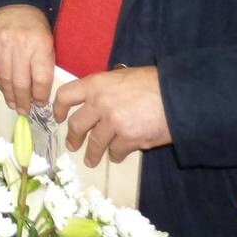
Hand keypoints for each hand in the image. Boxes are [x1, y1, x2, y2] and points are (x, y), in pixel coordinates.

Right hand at [0, 4, 54, 113]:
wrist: (13, 3)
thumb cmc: (35, 25)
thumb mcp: (48, 40)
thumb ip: (44, 64)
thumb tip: (40, 92)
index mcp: (40, 44)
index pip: (40, 78)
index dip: (40, 95)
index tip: (40, 103)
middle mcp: (20, 45)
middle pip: (21, 81)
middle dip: (23, 100)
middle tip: (24, 111)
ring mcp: (1, 43)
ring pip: (5, 77)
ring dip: (9, 95)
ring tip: (14, 105)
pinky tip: (4, 90)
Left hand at [54, 66, 170, 166]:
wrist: (177, 96)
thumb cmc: (153, 83)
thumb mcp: (123, 77)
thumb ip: (106, 88)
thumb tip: (97, 98)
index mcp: (96, 84)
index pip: (65, 95)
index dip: (58, 108)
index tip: (58, 117)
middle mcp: (100, 103)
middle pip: (77, 125)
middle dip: (73, 138)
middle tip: (72, 145)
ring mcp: (113, 123)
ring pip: (95, 143)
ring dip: (92, 153)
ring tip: (91, 159)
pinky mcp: (128, 139)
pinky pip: (115, 151)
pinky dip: (115, 154)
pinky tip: (117, 155)